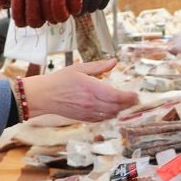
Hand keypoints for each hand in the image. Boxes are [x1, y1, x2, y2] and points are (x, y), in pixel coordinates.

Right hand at [22, 59, 138, 121]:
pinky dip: (109, 115)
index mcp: (91, 88)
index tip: (135, 95)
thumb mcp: (79, 68)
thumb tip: (114, 61)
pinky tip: (111, 109)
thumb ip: (99, 66)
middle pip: (116, 107)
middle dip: (127, 104)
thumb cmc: (60, 80)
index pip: (116, 96)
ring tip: (125, 104)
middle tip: (134, 99)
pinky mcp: (83, 118)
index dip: (129, 97)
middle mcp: (91, 102)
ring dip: (119, 110)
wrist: (44, 96)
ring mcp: (87, 112)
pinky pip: (101, 119)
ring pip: (110, 115)